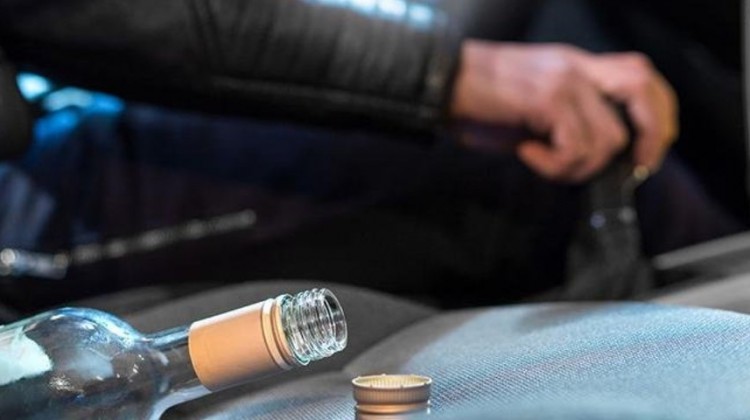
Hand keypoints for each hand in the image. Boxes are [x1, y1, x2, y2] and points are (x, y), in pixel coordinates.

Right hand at [451, 40, 677, 182]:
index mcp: (575, 66)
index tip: (645, 151)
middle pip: (643, 90)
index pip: (639, 74)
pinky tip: (528, 155)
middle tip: (634, 168)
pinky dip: (555, 165)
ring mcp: (564, 81)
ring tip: (544, 162)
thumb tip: (589, 160)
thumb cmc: (477, 101)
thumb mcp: (530, 108)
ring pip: (608, 139)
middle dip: (651, 136)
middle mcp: (576, 67)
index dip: (656, 113)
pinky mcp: (548, 99)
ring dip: (579, 167)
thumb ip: (565, 122)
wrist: (441, 84)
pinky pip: (575, 148)